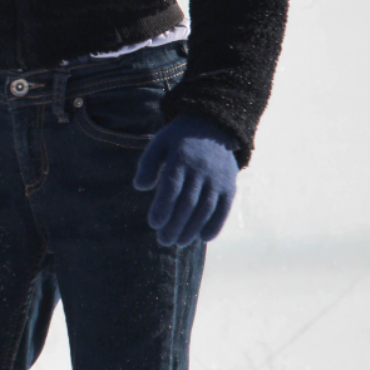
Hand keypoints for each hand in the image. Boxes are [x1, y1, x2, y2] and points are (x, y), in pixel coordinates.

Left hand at [133, 116, 239, 247]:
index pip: (172, 187)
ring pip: (205, 208)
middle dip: (175, 225)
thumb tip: (140, 187)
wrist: (215, 127)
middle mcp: (202, 170)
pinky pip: (224, 209)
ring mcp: (217, 179)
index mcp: (181, 159)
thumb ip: (148, 164)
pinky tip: (204, 238)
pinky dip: (216, 225)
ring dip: (193, 229)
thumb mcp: (160, 143)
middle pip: (188, 202)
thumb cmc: (180, 139)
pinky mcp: (229, 186)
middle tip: (164, 240)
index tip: (154, 224)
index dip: (163, 208)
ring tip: (180, 242)